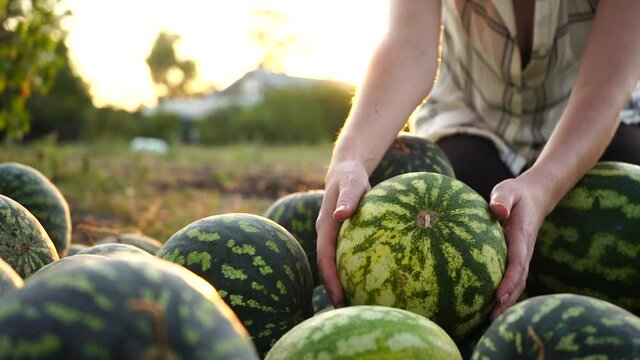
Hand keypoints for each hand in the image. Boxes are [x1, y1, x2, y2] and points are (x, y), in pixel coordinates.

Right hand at [316, 160, 369, 307]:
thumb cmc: (351, 176)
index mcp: (325, 226)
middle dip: (334, 289)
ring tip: (357, 304)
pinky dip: (353, 271)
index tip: (339, 297)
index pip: (324, 257)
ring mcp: (333, 237)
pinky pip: (345, 257)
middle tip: (347, 311)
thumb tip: (341, 214)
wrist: (346, 171)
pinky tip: (370, 282)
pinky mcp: (342, 237)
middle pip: (327, 267)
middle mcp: (326, 235)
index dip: (330, 278)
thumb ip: (348, 197)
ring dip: (342, 283)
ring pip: (334, 264)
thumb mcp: (351, 182)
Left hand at [488, 175, 549, 319]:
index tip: (498, 295)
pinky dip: (506, 293)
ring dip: (507, 301)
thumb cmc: (516, 194)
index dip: (509, 280)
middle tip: (493, 317)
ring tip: (491, 320)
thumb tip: (497, 212)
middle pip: (519, 279)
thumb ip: (502, 199)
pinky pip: (514, 278)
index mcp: (521, 235)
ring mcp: (523, 255)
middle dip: (507, 299)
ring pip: (518, 282)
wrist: (535, 196)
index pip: (517, 261)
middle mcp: (524, 249)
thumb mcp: (508, 190)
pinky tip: (492, 306)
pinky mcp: (518, 257)